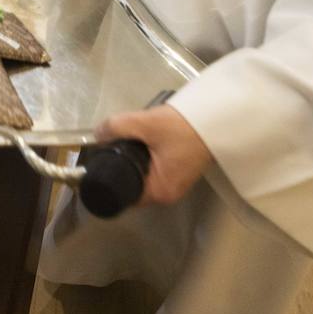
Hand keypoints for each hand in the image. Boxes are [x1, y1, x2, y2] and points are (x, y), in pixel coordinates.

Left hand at [95, 105, 211, 206]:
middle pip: (134, 184)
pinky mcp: (181, 171)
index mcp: (159, 191)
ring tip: (125, 142)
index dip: (109, 179)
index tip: (97, 164)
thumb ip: (117, 127)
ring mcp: (176, 183)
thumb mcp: (145, 124)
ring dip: (135, 161)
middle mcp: (168, 193)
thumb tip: (98, 134)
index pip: (124, 194)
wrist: (215, 119)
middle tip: (110, 147)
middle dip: (121, 167)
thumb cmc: (181, 128)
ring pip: (145, 175)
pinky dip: (148, 158)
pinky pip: (156, 169)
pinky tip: (143, 143)